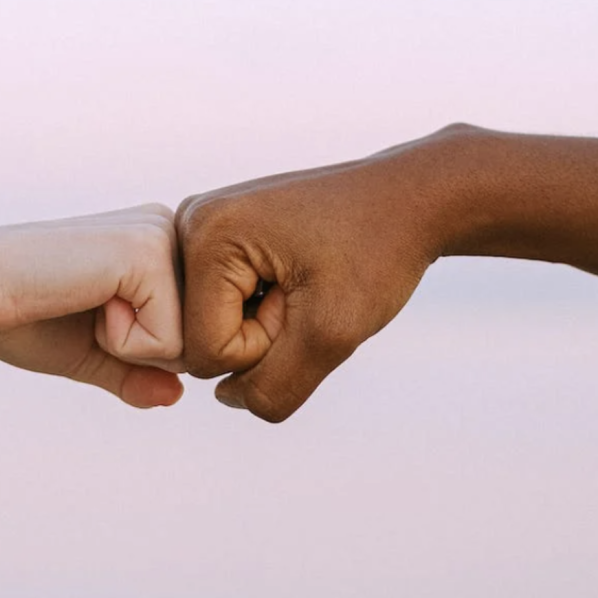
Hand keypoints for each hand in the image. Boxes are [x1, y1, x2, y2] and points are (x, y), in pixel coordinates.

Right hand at [0, 204, 184, 407]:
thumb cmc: (19, 316)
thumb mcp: (91, 353)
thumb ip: (137, 374)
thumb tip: (179, 395)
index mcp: (158, 245)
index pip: (192, 331)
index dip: (140, 351)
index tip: (86, 313)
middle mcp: (170, 230)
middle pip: (200, 338)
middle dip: (142, 351)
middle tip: (83, 309)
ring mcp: (162, 237)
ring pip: (191, 344)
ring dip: (130, 347)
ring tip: (82, 303)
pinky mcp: (148, 254)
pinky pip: (168, 342)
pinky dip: (120, 343)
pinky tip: (82, 301)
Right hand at [176, 128, 462, 420]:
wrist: (408, 201)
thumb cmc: (378, 252)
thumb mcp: (332, 334)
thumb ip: (274, 388)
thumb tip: (227, 396)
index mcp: (205, 235)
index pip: (206, 353)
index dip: (266, 347)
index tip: (309, 298)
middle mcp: (189, 224)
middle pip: (200, 341)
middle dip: (262, 336)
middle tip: (308, 290)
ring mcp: (199, 228)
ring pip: (211, 329)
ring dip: (263, 325)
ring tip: (303, 282)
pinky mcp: (216, 238)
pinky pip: (222, 308)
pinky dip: (261, 310)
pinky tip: (292, 278)